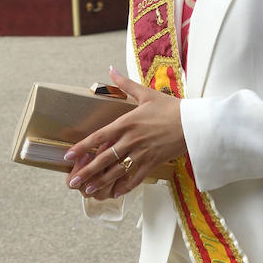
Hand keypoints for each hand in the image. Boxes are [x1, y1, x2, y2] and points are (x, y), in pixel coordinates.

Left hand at [63, 66, 186, 199]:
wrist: (194, 123)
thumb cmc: (170, 107)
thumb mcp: (146, 93)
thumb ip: (125, 84)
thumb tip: (111, 69)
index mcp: (127, 122)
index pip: (98, 137)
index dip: (82, 147)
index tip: (68, 156)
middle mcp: (131, 139)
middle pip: (104, 158)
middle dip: (87, 172)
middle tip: (72, 182)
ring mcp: (142, 153)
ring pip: (117, 171)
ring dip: (101, 182)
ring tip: (88, 191)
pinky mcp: (153, 162)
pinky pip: (136, 178)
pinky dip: (125, 187)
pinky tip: (115, 193)